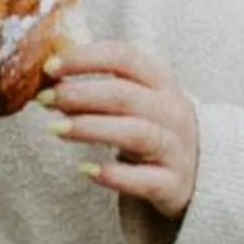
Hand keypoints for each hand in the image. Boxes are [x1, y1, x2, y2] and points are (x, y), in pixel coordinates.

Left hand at [44, 41, 199, 219]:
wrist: (199, 176)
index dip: (85, 58)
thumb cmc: (153, 130)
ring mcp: (177, 149)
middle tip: (44, 99)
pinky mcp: (174, 185)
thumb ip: (99, 89)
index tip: (49, 67)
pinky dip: (115, 175)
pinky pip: (145, 180)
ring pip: (136, 133)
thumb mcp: (136, 102)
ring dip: (91, 128)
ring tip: (56, 129)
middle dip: (80, 94)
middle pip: (125, 96)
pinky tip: (86, 170)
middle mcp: (173, 111)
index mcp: (161, 82)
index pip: (124, 57)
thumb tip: (48, 83)